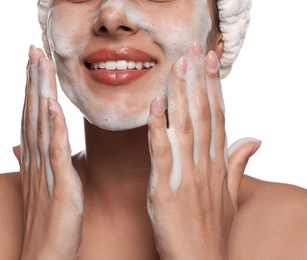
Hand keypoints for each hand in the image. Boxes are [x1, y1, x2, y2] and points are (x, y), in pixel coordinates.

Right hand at [18, 46, 83, 258]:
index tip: (34, 63)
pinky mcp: (61, 185)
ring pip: (41, 125)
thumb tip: (18, 144)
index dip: (32, 89)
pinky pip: (55, 152)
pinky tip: (51, 106)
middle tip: (33, 50)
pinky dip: (53, 128)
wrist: (46, 255)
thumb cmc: (48, 221)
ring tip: (38, 64)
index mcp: (35, 160)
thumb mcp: (40, 186)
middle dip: (33, 81)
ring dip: (40, 93)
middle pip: (33, 113)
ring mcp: (46, 172)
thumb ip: (32, 161)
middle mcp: (36, 161)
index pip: (32, 117)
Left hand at [147, 42, 259, 258]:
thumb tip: (254, 138)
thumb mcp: (230, 195)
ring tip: (177, 65)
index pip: (218, 117)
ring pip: (185, 128)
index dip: (213, 88)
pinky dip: (158, 128)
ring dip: (180, 94)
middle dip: (198, 80)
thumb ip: (237, 164)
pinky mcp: (166, 190)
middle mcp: (206, 166)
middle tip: (194, 49)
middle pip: (203, 115)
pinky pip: (162, 154)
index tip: (209, 62)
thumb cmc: (212, 230)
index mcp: (217, 165)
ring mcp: (187, 177)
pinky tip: (155, 105)